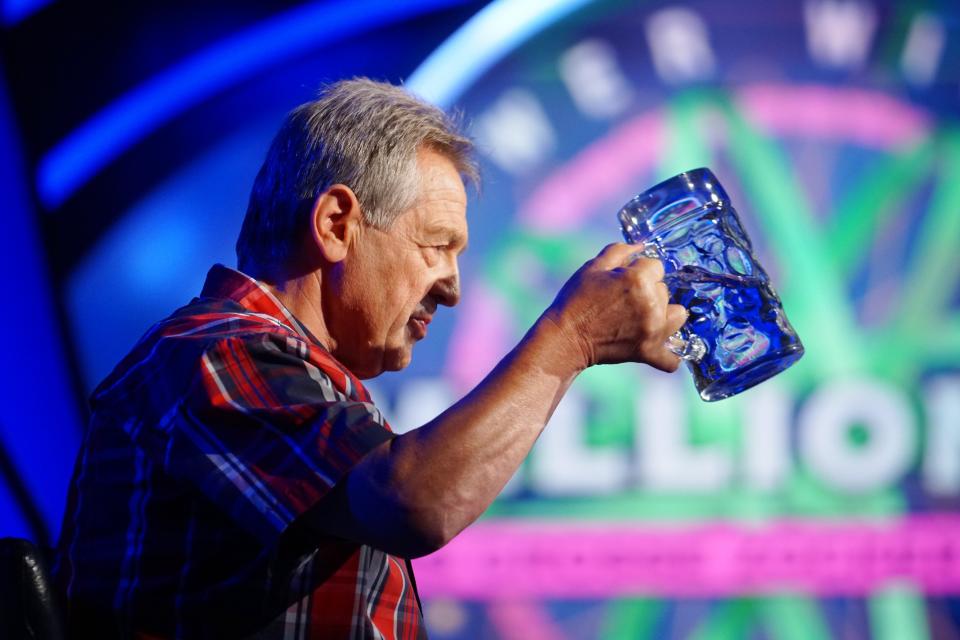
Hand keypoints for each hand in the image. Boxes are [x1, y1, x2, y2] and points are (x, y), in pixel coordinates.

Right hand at [541, 242, 688, 371]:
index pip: (656, 266)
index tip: (623, 281)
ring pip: (677, 315)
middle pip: (665, 290)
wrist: (566, 338)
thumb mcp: (593, 267)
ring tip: (643, 319)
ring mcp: (653, 330)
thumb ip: (620, 251)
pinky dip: (669, 355)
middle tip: (625, 301)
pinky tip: (660, 346)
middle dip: (650, 292)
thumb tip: (641, 247)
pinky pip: (673, 359)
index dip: (639, 271)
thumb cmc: (576, 300)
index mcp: (638, 279)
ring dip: (664, 315)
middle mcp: (651, 304)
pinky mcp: (648, 352)